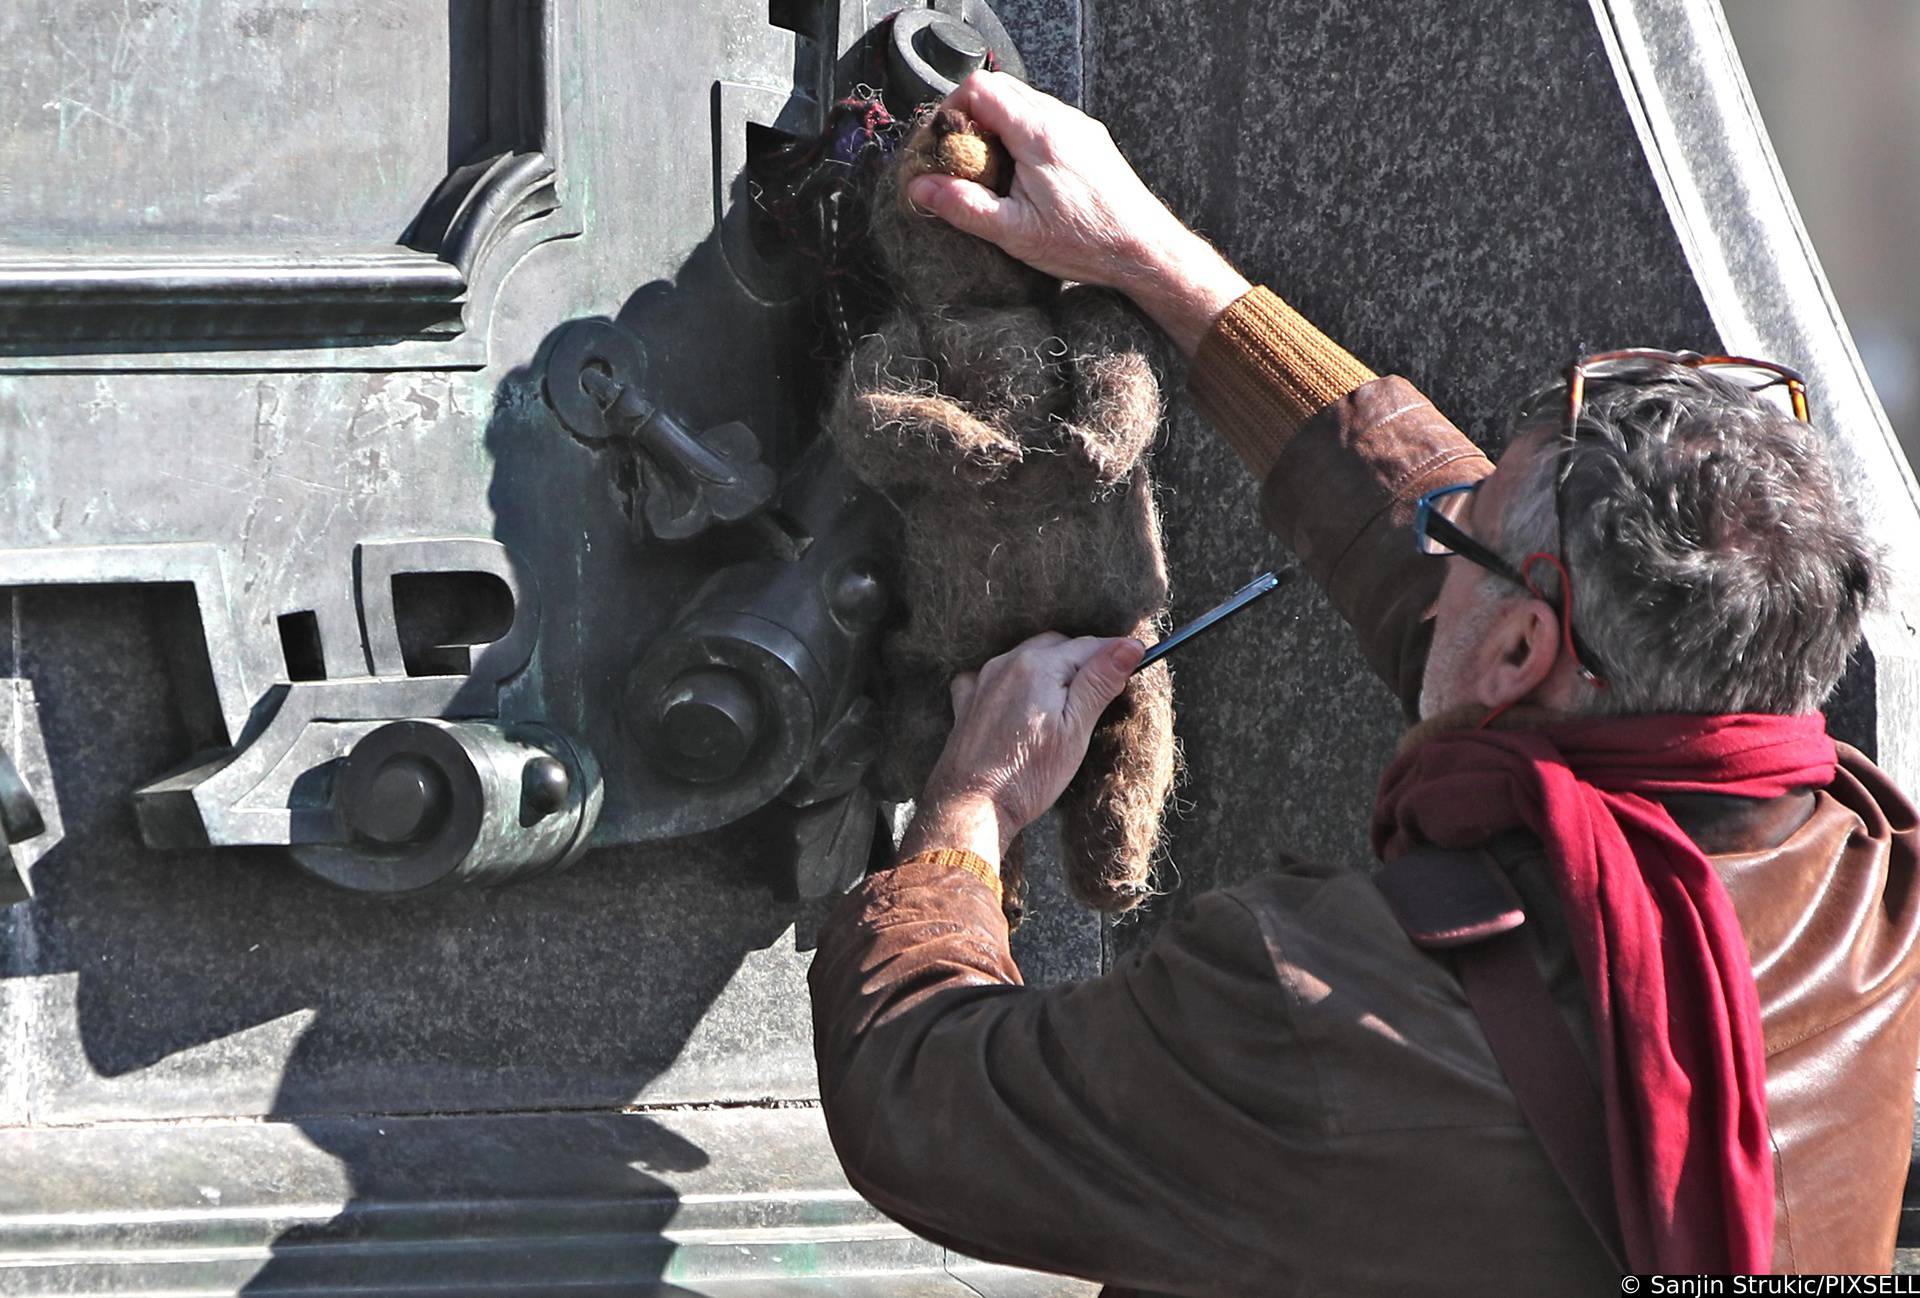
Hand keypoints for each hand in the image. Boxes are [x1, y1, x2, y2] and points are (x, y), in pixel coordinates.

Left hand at [901, 632, 1144, 862]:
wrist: (974, 805)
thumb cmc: (1029, 774)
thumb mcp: (1076, 730)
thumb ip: (1100, 682)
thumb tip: (1129, 645)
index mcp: (1039, 666)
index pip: (1088, 646)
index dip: (1114, 654)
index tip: (1135, 662)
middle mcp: (1007, 663)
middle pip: (1056, 646)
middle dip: (1081, 660)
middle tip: (1101, 690)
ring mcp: (983, 680)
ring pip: (1025, 657)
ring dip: (1048, 668)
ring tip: (1063, 699)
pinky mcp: (967, 702)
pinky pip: (990, 675)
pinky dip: (1009, 680)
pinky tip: (1016, 701)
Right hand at [905, 71, 1249, 354]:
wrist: (1144, 250)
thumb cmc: (1086, 243)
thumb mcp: (1013, 232)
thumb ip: (963, 205)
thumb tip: (922, 188)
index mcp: (1038, 134)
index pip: (981, 88)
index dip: (953, 108)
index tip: (946, 141)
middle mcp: (1061, 119)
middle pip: (1002, 88)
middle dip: (973, 116)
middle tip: (964, 156)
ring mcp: (1079, 126)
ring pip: (1026, 101)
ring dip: (999, 124)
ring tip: (993, 169)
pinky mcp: (1091, 139)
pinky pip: (1048, 118)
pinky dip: (1024, 132)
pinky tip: (1024, 174)